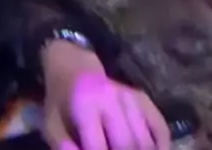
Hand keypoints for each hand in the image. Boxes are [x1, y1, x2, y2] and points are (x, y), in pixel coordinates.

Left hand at [42, 42, 169, 149]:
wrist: (75, 70)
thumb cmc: (61, 103)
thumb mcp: (51, 125)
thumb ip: (62, 147)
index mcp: (86, 103)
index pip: (97, 147)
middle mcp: (113, 97)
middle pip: (127, 144)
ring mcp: (132, 97)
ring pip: (145, 141)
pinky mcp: (144, 99)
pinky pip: (161, 128)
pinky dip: (160, 147)